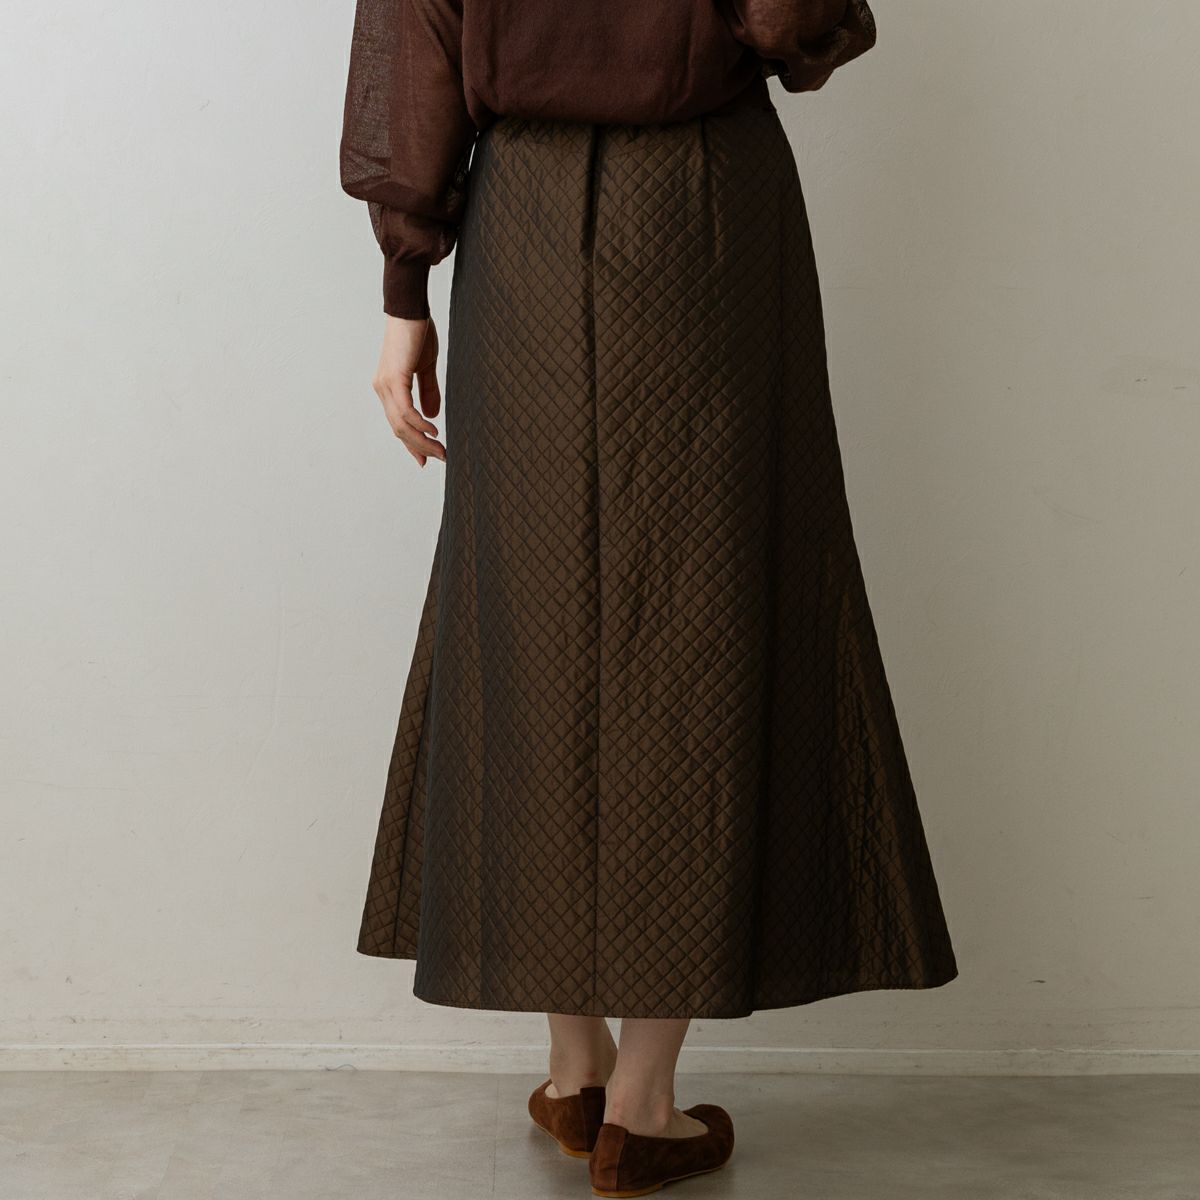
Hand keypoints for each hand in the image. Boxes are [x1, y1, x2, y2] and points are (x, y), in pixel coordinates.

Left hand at [372, 315, 445, 466]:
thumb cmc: (417, 332)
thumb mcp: (426, 366)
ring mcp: (386, 385)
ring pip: (402, 424)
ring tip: (440, 450)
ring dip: (422, 440)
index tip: (427, 459)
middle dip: (420, 447)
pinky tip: (433, 430)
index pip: (399, 423)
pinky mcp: (394, 379)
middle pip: (399, 429)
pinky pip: (406, 411)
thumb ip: (428, 390)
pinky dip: (420, 424)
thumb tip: (432, 415)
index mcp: (389, 388)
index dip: (413, 443)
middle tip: (440, 458)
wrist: (410, 308)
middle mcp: (383, 389)